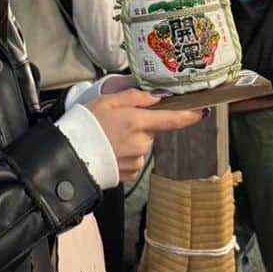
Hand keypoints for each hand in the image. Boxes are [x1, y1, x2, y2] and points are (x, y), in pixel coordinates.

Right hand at [88, 90, 204, 180]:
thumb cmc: (86, 123)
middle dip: (141, 125)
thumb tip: (156, 97)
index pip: (172, 119)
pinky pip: (135, 159)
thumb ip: (134, 97)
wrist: (70, 155)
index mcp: (137, 122)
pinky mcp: (131, 174)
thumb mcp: (106, 101)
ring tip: (109, 138)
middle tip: (117, 122)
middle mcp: (141, 143)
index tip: (202, 111)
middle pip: (152, 131)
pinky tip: (110, 151)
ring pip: (143, 145)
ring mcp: (137, 160)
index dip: (189, 115)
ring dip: (132, 140)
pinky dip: (126, 154)